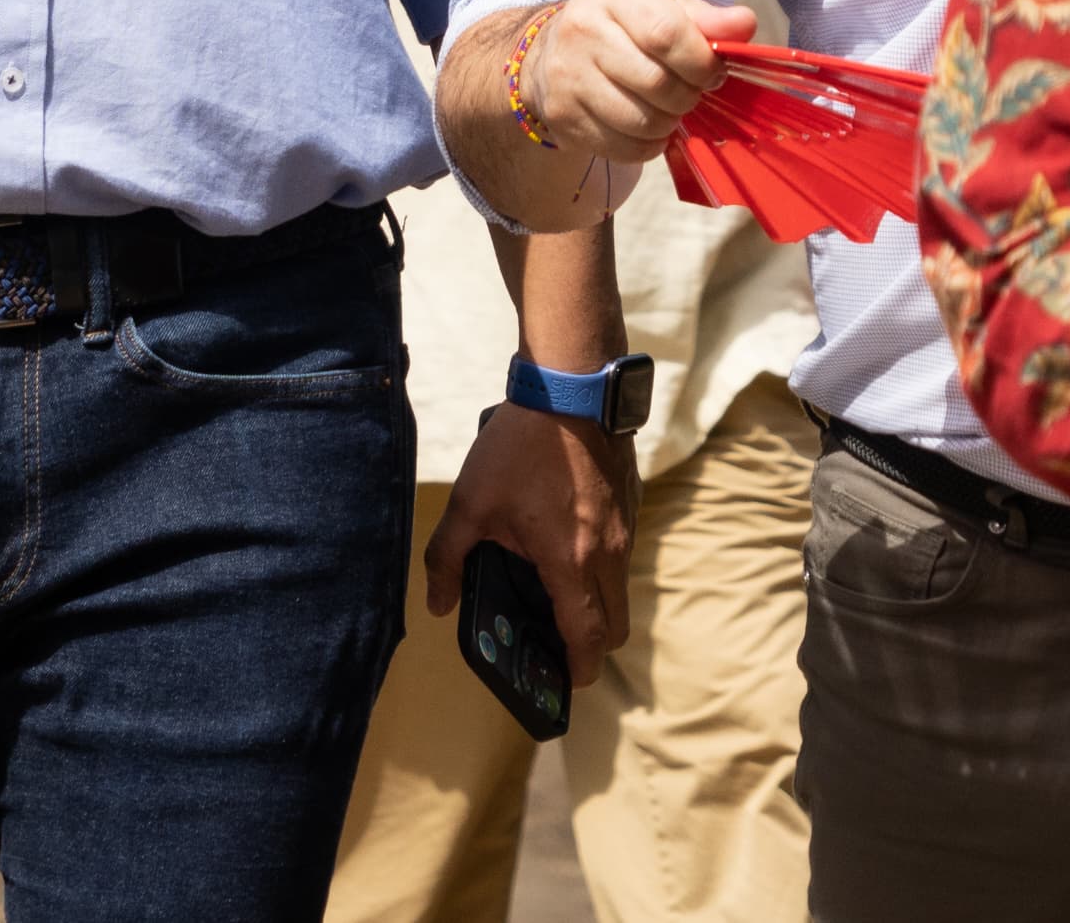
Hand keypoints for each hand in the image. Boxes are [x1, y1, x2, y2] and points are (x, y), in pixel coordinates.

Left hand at [426, 403, 636, 686]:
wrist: (570, 385)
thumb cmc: (519, 445)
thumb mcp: (471, 502)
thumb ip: (449, 558)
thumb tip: (437, 605)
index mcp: (570, 561)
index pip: (587, 638)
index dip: (577, 670)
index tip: (563, 683)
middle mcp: (608, 553)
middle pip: (615, 626)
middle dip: (591, 646)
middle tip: (558, 644)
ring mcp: (626, 528)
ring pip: (620, 590)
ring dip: (596, 603)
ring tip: (556, 593)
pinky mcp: (631, 504)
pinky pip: (623, 554)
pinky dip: (602, 567)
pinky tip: (566, 542)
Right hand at [519, 0, 755, 164]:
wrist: (555, 48)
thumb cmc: (623, 21)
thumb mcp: (663, 3)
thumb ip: (707, 17)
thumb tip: (745, 25)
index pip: (666, 35)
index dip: (701, 63)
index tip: (713, 73)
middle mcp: (581, 30)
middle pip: (656, 84)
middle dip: (688, 96)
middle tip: (690, 92)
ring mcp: (566, 76)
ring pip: (641, 121)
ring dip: (669, 123)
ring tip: (668, 108)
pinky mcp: (562, 115)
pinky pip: (623, 147)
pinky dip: (647, 145)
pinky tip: (647, 126)